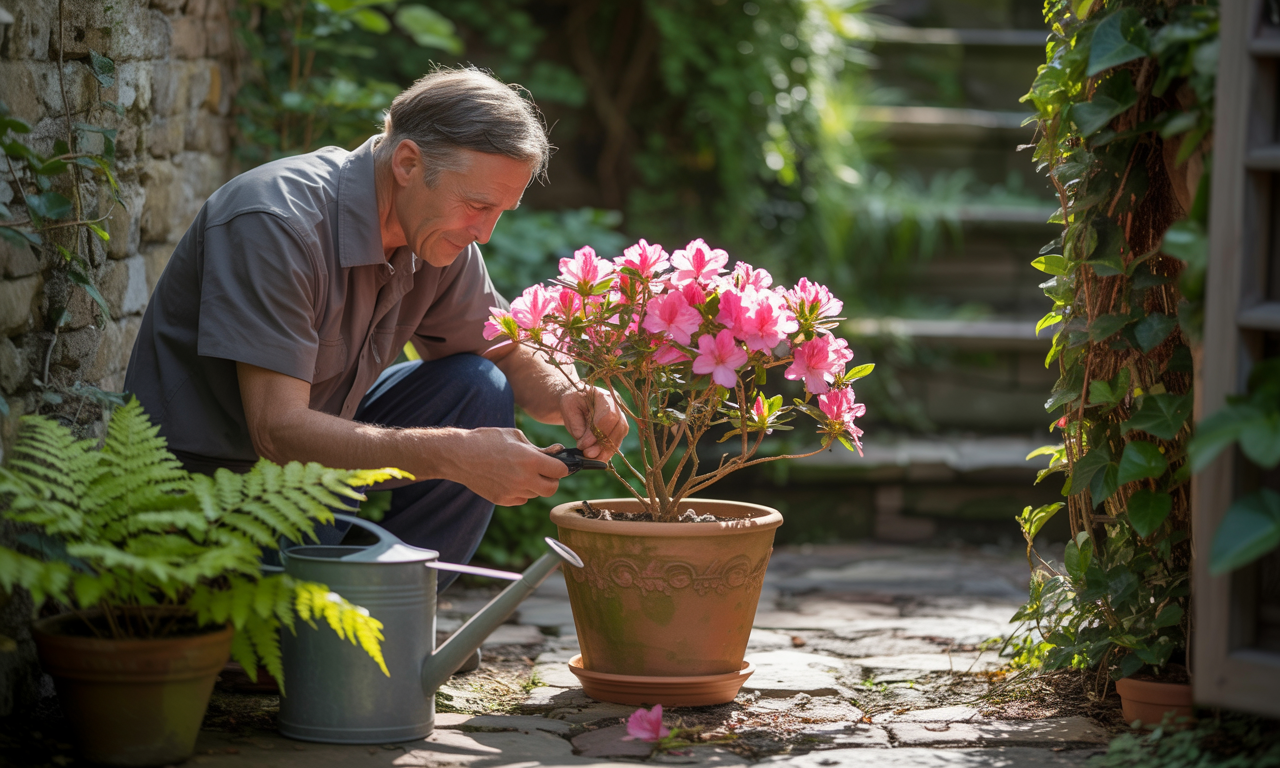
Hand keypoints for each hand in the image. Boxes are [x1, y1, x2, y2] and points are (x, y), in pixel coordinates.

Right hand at [456, 428, 570, 506]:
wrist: (459, 455)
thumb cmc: (487, 440)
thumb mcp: (515, 436)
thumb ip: (538, 448)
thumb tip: (557, 452)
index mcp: (530, 460)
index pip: (560, 471)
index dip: (561, 466)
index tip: (557, 463)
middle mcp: (524, 479)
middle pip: (551, 489)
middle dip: (551, 480)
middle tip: (544, 471)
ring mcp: (512, 492)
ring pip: (535, 494)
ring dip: (535, 485)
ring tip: (522, 472)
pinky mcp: (502, 500)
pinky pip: (521, 499)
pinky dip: (521, 491)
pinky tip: (510, 479)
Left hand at [560, 385, 628, 459]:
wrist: (578, 399)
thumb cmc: (573, 403)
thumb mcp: (569, 409)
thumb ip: (577, 426)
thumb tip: (586, 445)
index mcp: (603, 395)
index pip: (607, 415)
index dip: (596, 433)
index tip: (582, 445)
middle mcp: (616, 404)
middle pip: (617, 426)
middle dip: (602, 444)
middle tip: (587, 455)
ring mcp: (621, 415)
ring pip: (620, 435)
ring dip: (607, 450)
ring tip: (593, 460)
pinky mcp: (620, 427)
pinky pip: (618, 440)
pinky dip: (608, 451)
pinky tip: (598, 459)